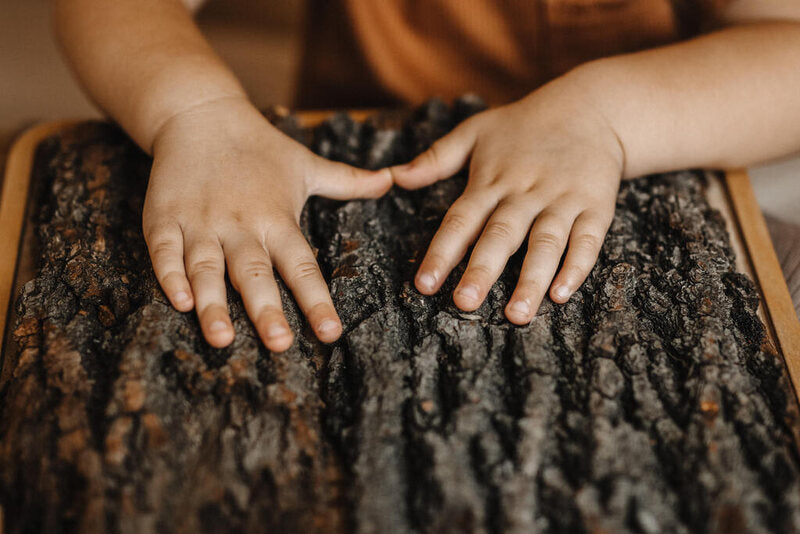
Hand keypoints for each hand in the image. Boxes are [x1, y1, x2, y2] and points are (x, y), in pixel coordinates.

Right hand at [142, 97, 391, 349]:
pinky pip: (164, 250)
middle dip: (266, 310)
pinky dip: (169, 275)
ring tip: (221, 338)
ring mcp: (201, 222)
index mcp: (278, 218)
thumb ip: (347, 181)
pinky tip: (177, 302)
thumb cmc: (260, 147)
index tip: (330, 333)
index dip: (316, 301)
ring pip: (206, 268)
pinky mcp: (164, 216)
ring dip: (213, 304)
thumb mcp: (307, 164)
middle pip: (254, 273)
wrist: (200, 113)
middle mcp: (241, 225)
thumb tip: (393, 180)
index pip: (302, 266)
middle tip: (279, 343)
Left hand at [391, 79, 624, 323]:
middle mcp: (525, 193)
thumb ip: (435, 158)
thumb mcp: (475, 131)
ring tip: (516, 315)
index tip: (424, 285)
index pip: (461, 221)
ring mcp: (562, 201)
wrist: (591, 108)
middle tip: (465, 303)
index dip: (441, 253)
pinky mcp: (595, 208)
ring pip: (545, 244)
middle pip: (501, 236)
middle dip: (482, 271)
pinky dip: (576, 267)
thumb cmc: (524, 125)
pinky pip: (587, 241)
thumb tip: (394, 177)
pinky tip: (562, 294)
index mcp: (491, 181)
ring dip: (531, 280)